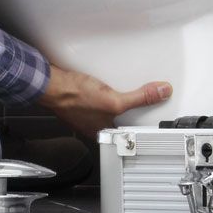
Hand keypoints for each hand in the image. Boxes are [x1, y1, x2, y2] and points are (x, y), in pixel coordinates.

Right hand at [38, 65, 171, 136]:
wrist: (51, 84)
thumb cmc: (74, 98)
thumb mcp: (114, 100)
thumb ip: (140, 98)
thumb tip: (160, 93)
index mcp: (102, 131)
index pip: (128, 129)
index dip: (140, 120)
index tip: (151, 110)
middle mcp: (94, 124)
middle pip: (119, 116)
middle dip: (129, 105)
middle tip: (140, 94)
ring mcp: (85, 110)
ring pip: (107, 105)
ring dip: (115, 95)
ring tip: (122, 86)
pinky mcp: (79, 97)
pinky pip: (97, 94)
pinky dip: (103, 88)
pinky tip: (103, 81)